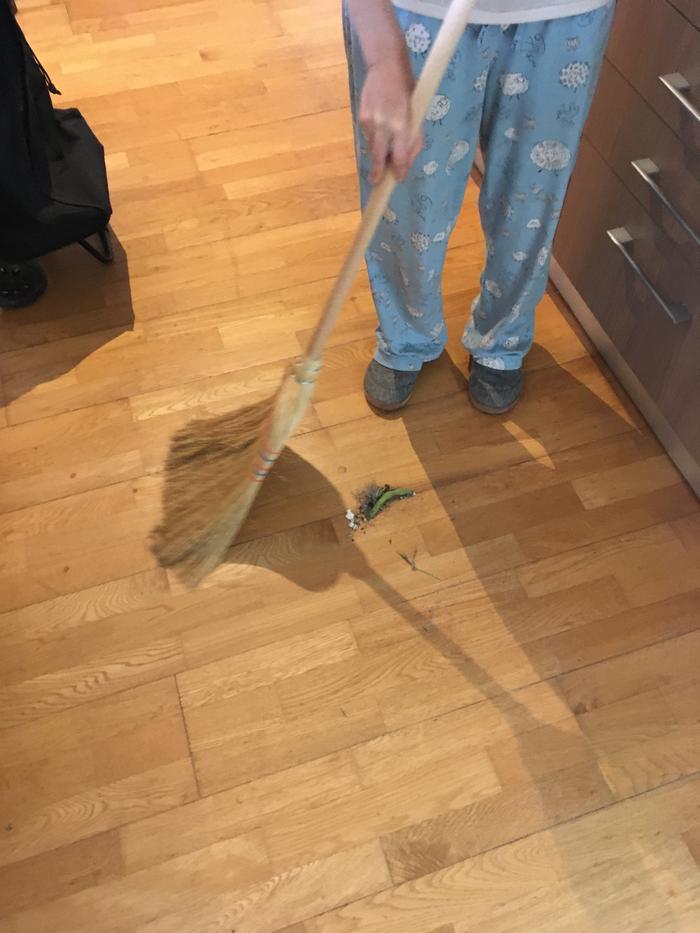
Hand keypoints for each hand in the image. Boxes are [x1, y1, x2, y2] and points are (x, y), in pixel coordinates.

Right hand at [359, 57, 423, 184]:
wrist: (386, 65)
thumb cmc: (407, 90)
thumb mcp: (417, 113)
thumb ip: (413, 137)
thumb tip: (406, 160)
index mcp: (401, 124)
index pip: (400, 156)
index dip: (399, 170)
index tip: (398, 179)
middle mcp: (384, 125)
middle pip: (378, 157)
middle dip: (378, 172)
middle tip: (376, 182)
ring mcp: (370, 121)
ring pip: (373, 146)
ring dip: (378, 151)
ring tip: (385, 144)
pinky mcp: (361, 117)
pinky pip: (368, 135)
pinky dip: (374, 136)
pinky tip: (380, 125)